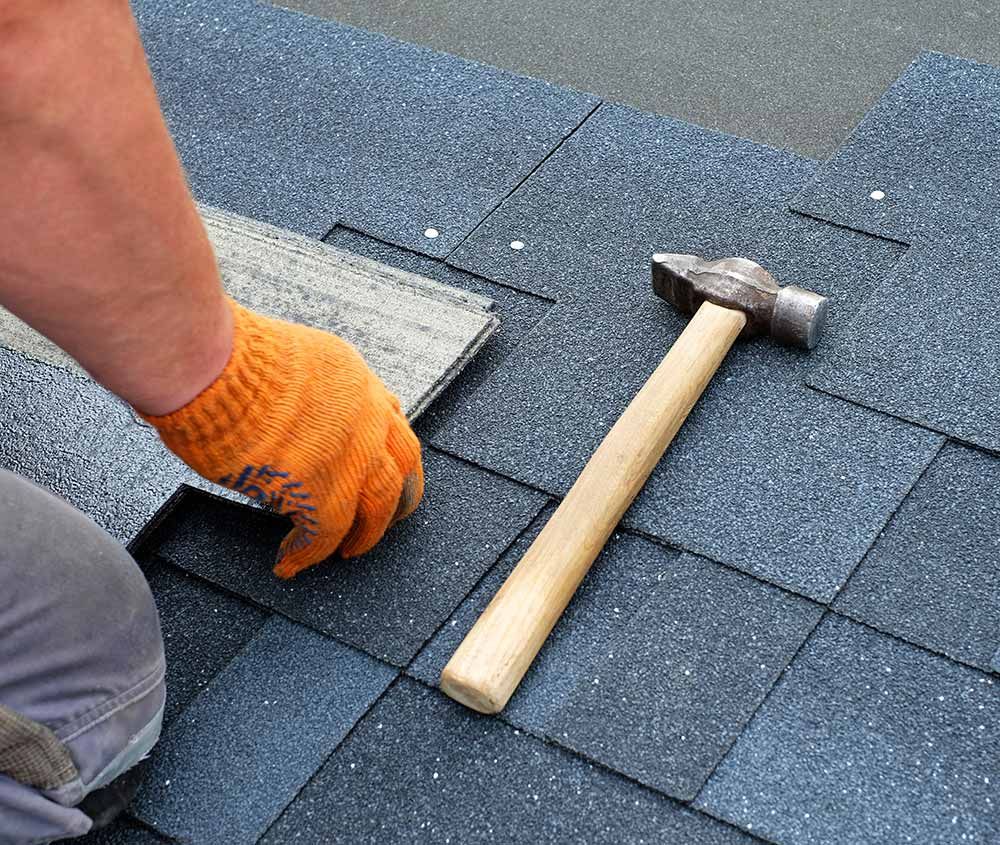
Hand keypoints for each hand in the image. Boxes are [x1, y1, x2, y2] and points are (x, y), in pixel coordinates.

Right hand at [141, 298, 422, 577]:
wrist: (210, 367)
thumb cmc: (224, 358)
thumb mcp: (287, 359)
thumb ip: (305, 392)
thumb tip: (289, 420)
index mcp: (354, 378)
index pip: (391, 420)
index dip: (388, 451)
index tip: (384, 469)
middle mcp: (366, 414)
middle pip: (403, 466)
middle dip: (398, 498)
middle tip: (387, 521)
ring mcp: (350, 453)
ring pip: (378, 506)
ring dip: (364, 535)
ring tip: (347, 553)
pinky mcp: (321, 489)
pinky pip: (325, 535)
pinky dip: (306, 554)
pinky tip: (289, 562)